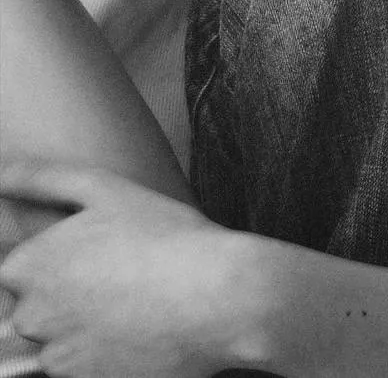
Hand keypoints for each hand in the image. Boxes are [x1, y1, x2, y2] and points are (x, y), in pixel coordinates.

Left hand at [0, 162, 243, 377]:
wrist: (219, 296)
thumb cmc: (165, 236)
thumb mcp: (105, 188)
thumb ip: (42, 179)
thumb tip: (2, 175)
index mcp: (26, 265)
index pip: (20, 268)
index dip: (63, 258)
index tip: (101, 254)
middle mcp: (29, 317)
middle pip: (36, 307)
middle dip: (70, 293)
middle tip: (121, 274)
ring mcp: (56, 358)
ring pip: (61, 340)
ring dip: (87, 326)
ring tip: (136, 302)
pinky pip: (84, 368)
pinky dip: (105, 353)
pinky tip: (139, 329)